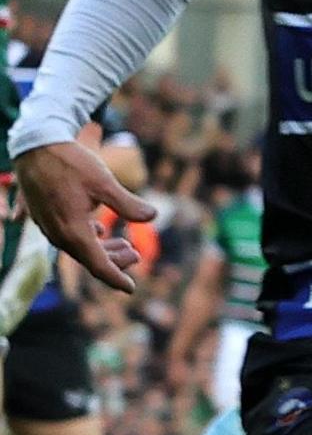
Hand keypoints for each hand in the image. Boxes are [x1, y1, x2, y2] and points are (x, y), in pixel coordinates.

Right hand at [7, 139, 154, 292]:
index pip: (98, 265)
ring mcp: (49, 225)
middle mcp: (58, 233)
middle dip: (114, 262)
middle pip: (89, 259)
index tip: (131, 289)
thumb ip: (127, 203)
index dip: (116, 278)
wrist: (36, 146)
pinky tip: (99, 230)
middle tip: (137, 256)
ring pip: (79, 247)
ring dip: (102, 249)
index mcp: (73, 231)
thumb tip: (152, 217)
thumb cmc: (71, 163)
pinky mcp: (45, 216)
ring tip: (126, 245)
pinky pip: (67, 235)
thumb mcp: (104, 182)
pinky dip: (87, 238)